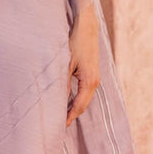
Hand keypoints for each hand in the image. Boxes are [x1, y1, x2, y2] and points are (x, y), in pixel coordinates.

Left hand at [66, 4, 99, 125]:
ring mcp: (95, 77)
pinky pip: (84, 91)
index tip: (59, 127)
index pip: (79, 106)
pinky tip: (68, 101)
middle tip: (59, 125)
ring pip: (84, 99)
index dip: (69, 117)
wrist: (86, 26)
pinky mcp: (92, 73)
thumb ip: (62, 83)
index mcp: (90, 81)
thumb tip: (57, 100)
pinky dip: (77, 99)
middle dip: (72, 115)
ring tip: (62, 116)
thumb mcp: (65, 63)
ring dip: (74, 107)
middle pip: (83, 105)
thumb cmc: (75, 42)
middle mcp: (95, 82)